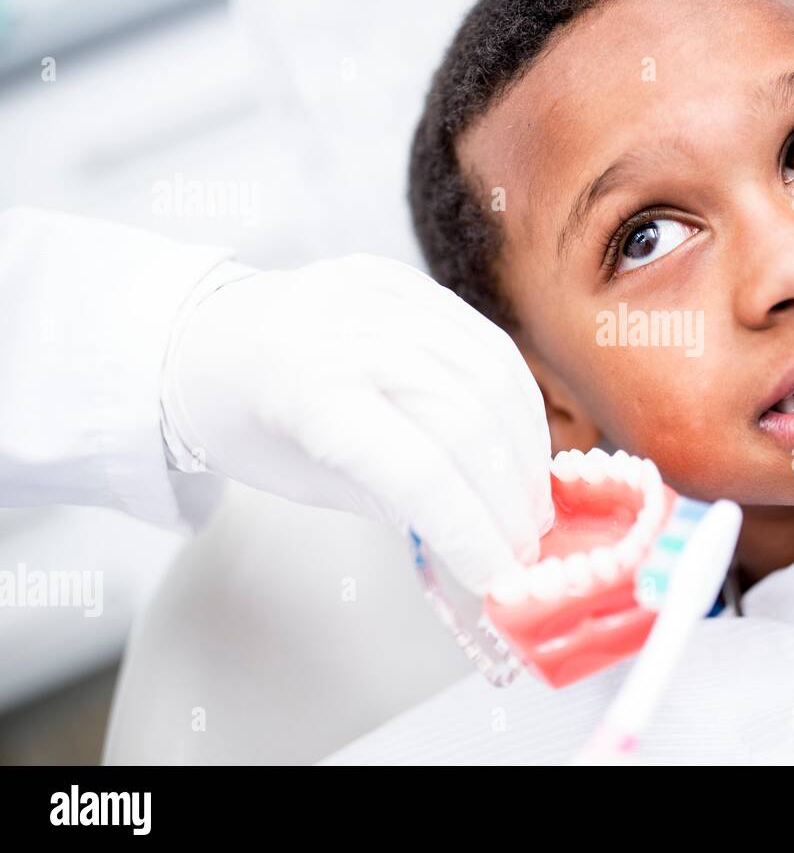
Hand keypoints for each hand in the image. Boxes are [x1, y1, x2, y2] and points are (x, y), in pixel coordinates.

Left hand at [161, 254, 553, 592]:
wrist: (204, 338)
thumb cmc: (249, 422)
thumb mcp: (308, 480)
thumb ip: (393, 501)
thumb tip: (478, 537)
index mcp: (309, 392)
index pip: (416, 471)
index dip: (470, 529)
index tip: (498, 572)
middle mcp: (349, 331)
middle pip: (466, 422)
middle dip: (508, 495)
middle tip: (527, 543)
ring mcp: (381, 296)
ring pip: (491, 378)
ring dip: (526, 449)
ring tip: (530, 500)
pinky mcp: (404, 279)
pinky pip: (486, 343)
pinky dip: (516, 400)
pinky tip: (523, 442)